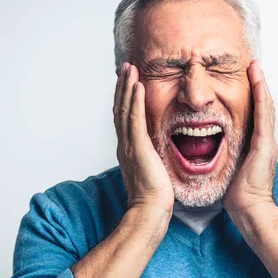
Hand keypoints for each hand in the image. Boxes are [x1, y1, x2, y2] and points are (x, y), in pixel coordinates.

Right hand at [113, 63, 173, 214]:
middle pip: (120, 108)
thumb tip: (157, 151)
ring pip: (124, 109)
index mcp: (129, 148)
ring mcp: (129, 145)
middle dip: (122, 86)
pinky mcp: (138, 147)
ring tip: (129, 68)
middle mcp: (125, 144)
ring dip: (127, 86)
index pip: (124, 116)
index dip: (125, 97)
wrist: (150, 210)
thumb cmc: (154, 196)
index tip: (128, 80)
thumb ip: (151, 156)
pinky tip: (138, 85)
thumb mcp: (152, 169)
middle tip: (125, 67)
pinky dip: (134, 100)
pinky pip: (135, 119)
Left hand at [223, 60, 277, 212]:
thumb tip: (211, 146)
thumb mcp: (230, 166)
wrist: (248, 209)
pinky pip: (263, 116)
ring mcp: (266, 141)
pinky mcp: (264, 145)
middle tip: (252, 65)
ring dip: (261, 85)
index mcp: (256, 144)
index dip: (252, 95)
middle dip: (258, 85)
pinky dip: (261, 97)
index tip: (246, 78)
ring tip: (255, 66)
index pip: (255, 114)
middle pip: (262, 106)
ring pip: (265, 106)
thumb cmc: (237, 193)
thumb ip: (227, 153)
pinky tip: (258, 82)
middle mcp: (264, 140)